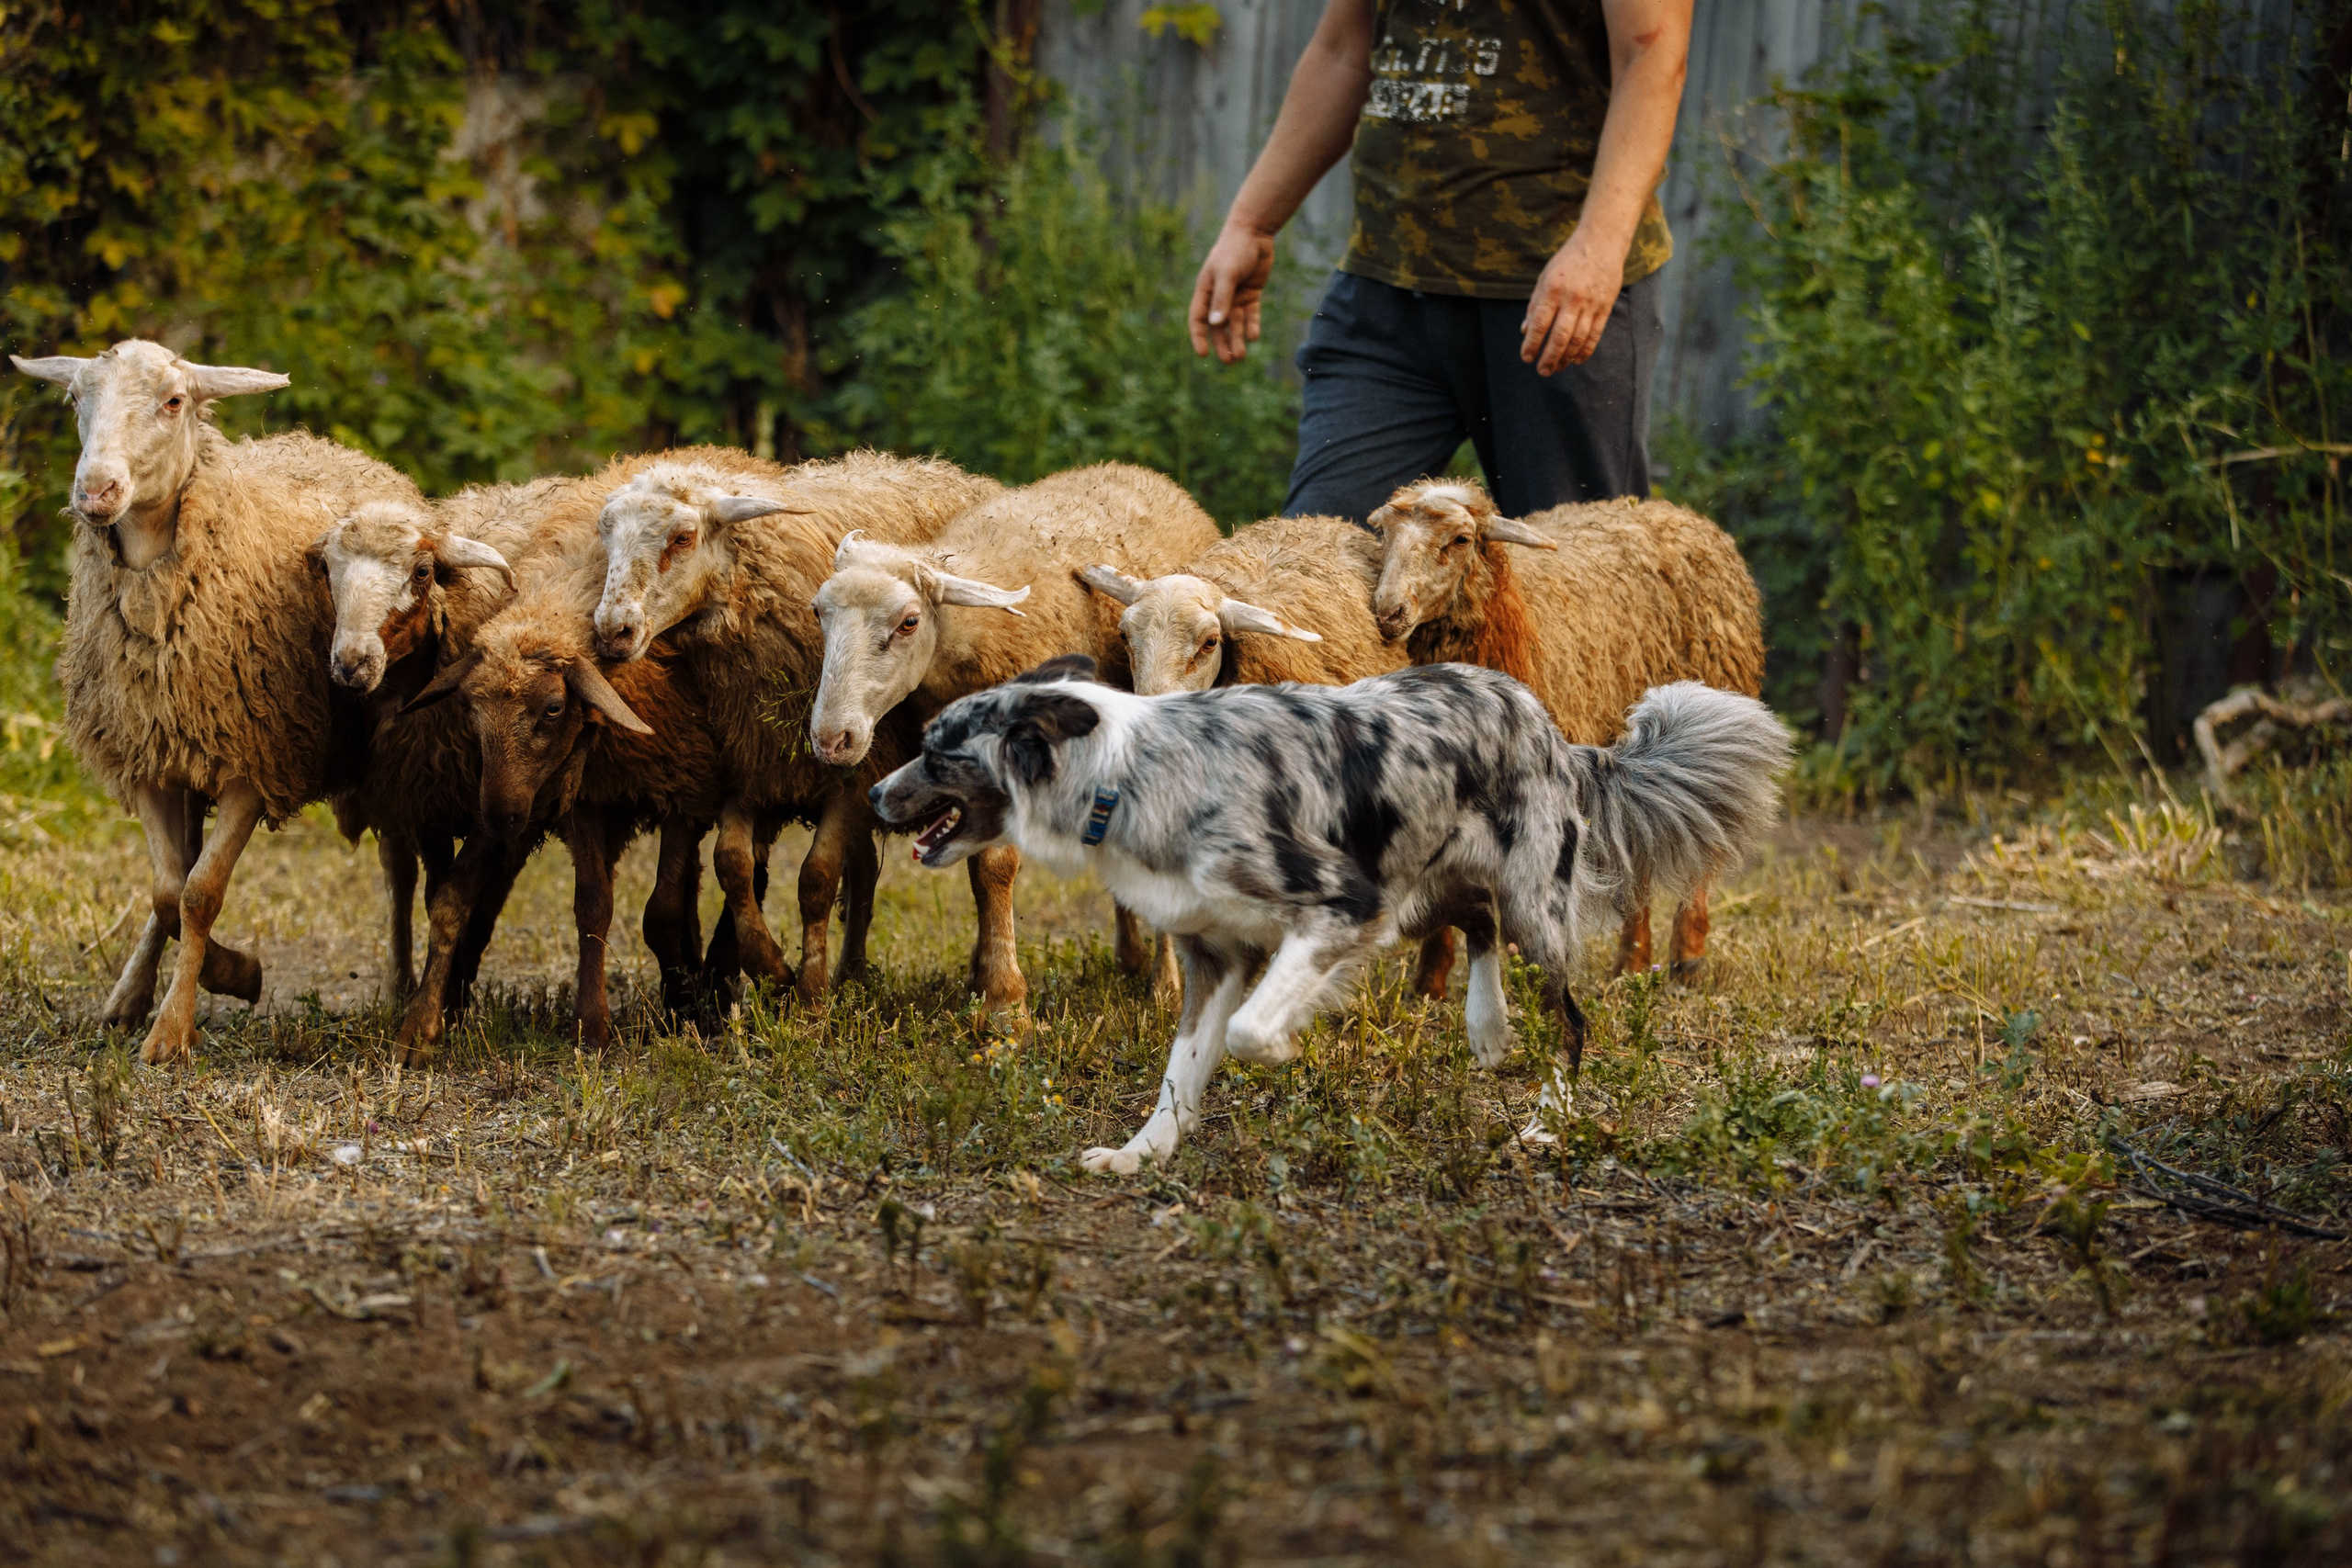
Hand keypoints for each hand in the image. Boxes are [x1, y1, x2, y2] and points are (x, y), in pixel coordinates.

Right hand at [1189, 223, 1276, 363]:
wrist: (1255, 233)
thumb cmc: (1235, 250)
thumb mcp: (1227, 273)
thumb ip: (1222, 298)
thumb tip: (1215, 324)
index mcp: (1205, 291)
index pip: (1198, 319)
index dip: (1199, 337)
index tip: (1203, 354)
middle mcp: (1218, 297)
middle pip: (1218, 327)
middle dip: (1222, 344)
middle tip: (1229, 362)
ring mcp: (1235, 296)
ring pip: (1235, 324)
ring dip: (1237, 339)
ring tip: (1241, 356)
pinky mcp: (1251, 294)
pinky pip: (1251, 315)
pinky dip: (1252, 326)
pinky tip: (1254, 337)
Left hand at [1520, 229, 1624, 374]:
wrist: (1602, 243)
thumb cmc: (1568, 261)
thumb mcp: (1546, 277)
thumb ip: (1535, 304)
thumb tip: (1525, 331)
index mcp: (1553, 289)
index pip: (1539, 323)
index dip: (1531, 344)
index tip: (1526, 358)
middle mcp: (1572, 298)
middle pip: (1559, 336)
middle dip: (1549, 357)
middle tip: (1542, 371)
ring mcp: (1591, 304)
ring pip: (1578, 339)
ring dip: (1566, 358)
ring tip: (1557, 368)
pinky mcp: (1605, 307)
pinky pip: (1595, 335)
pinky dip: (1585, 350)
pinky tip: (1576, 360)